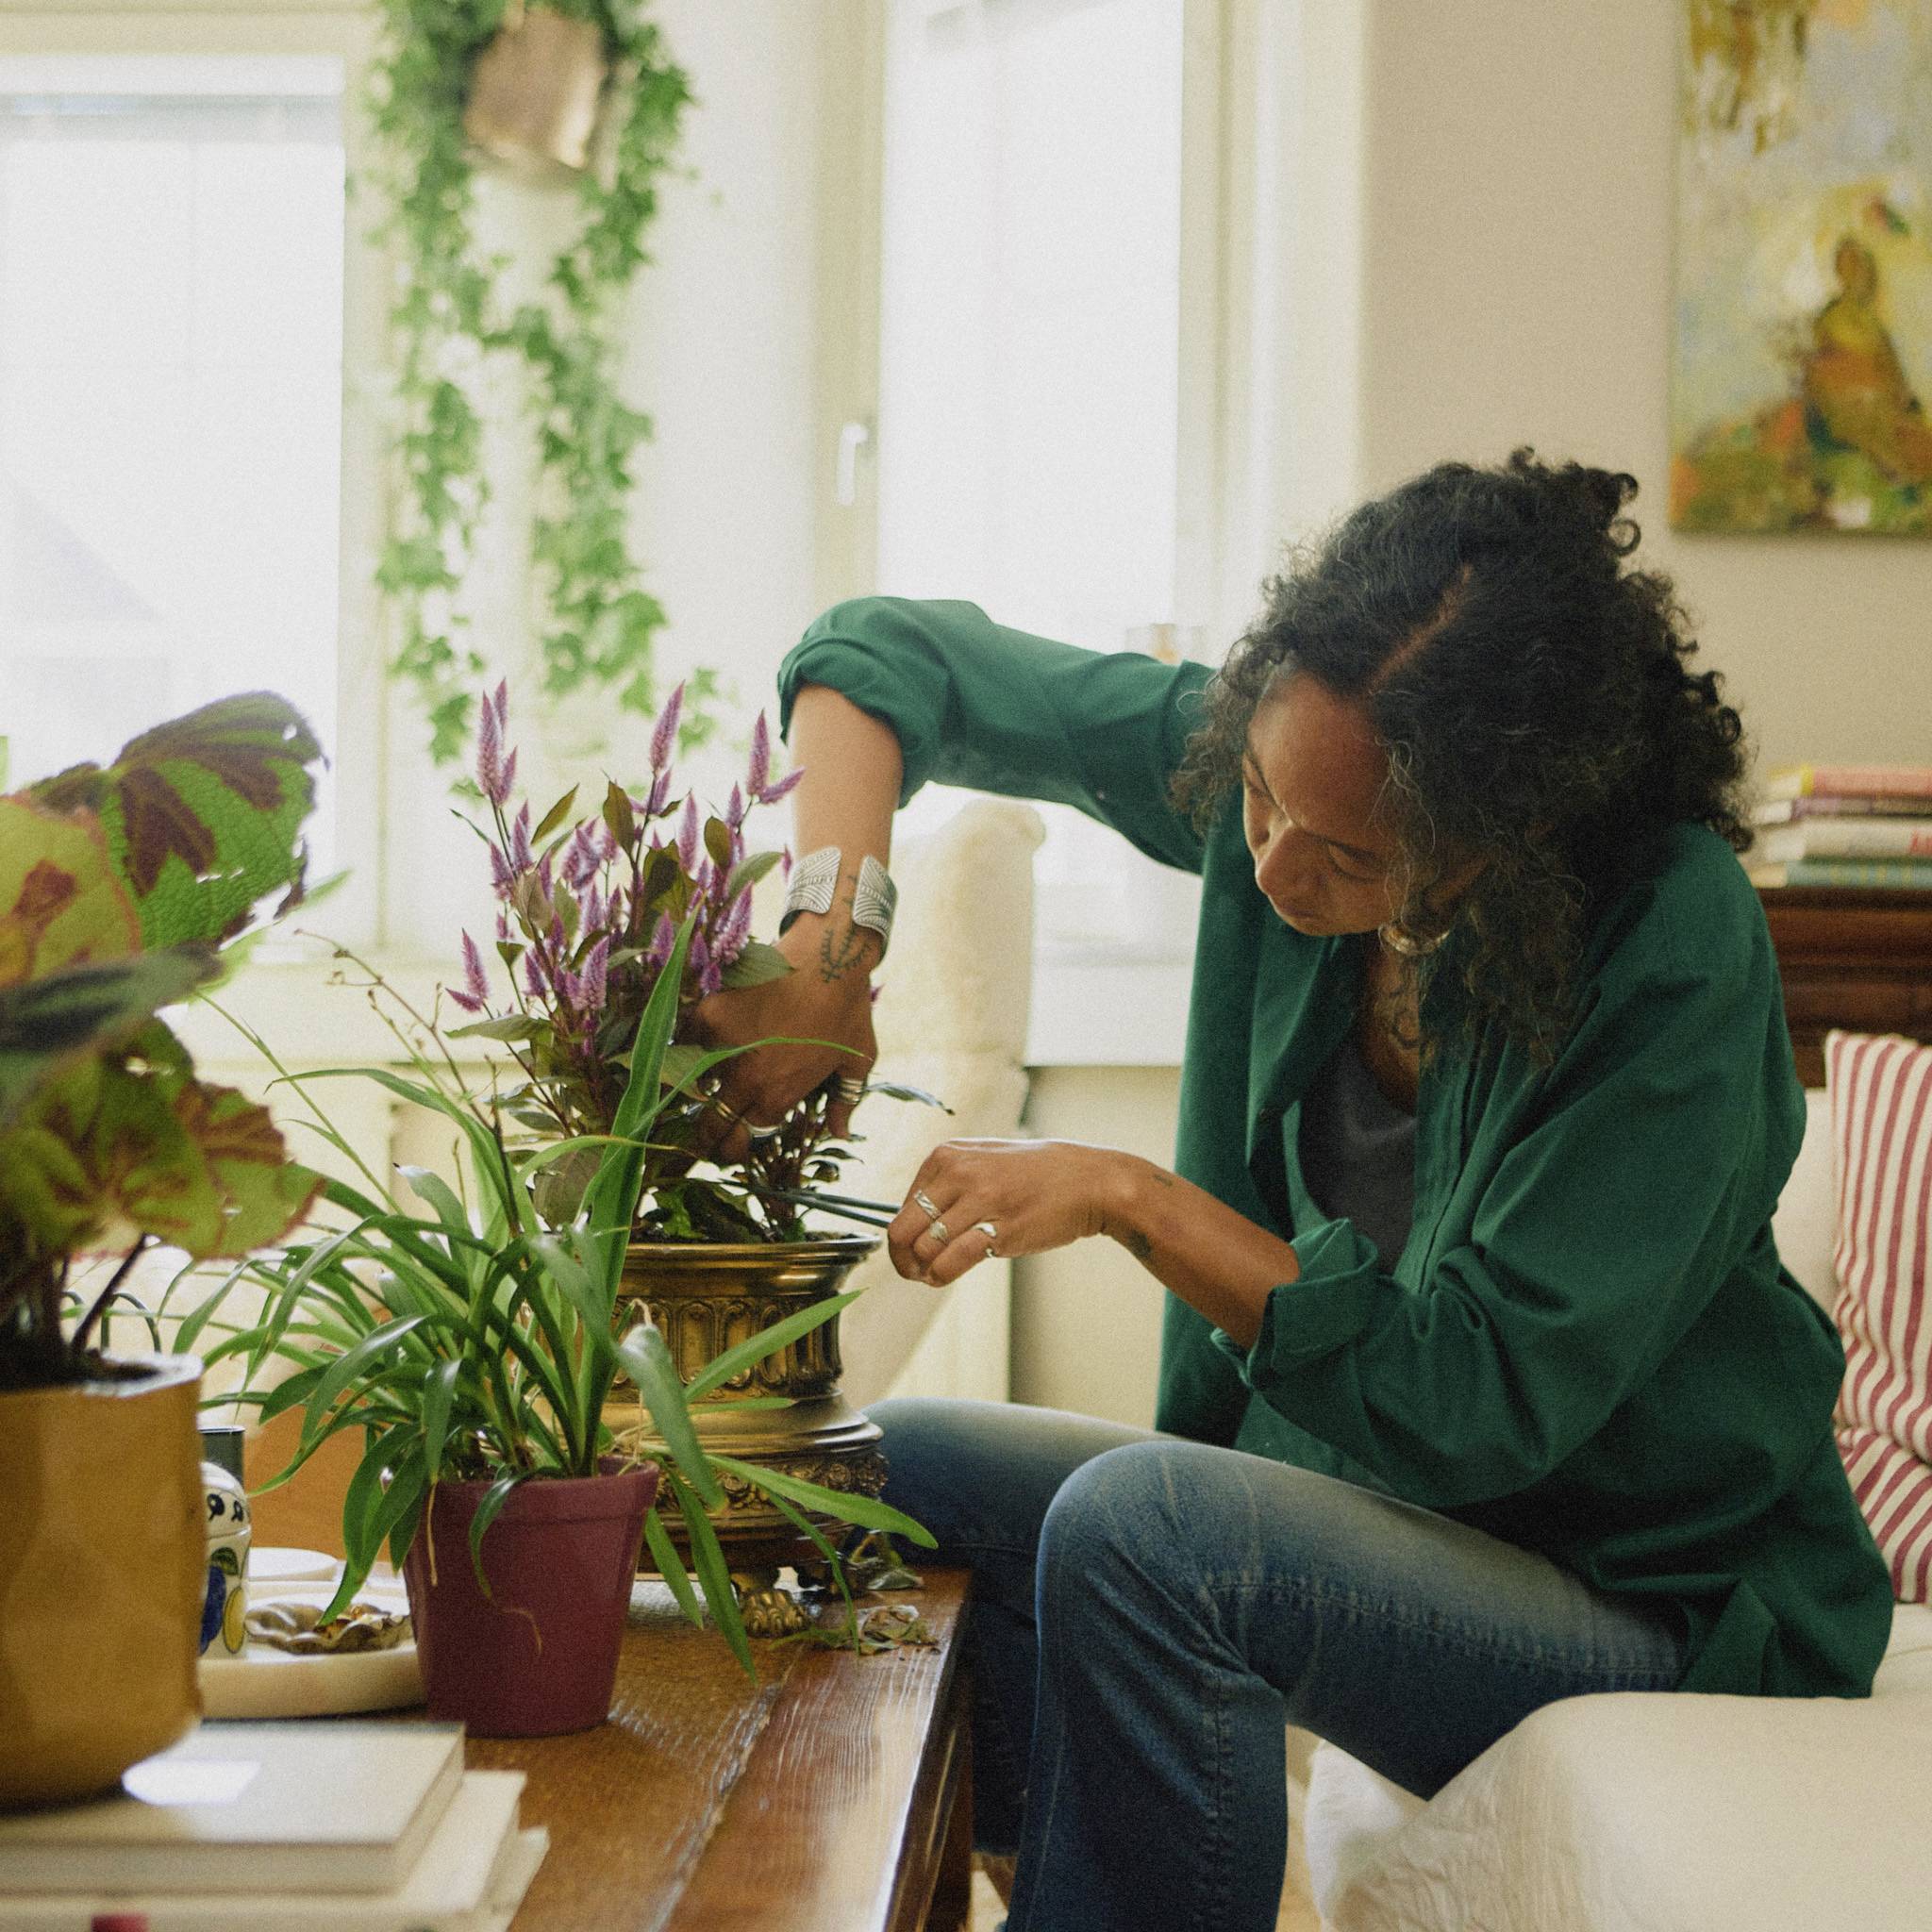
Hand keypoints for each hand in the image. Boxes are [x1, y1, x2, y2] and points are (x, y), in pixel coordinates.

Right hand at [685, 916, 879, 1161]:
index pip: (744, 1137)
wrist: (828, 956)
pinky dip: (688, 1049)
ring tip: (697, 1095)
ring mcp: (722, 1046)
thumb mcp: (856, 1061)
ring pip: (692, 1085)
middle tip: (704, 1143)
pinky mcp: (709, 1014)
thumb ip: (845, 1102)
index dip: (737, 1146)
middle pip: (711, 1125)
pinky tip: (694, 1051)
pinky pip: (686, 1043)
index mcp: (779, 1095)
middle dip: (707, 1141)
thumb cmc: (847, 1009)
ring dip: (695, 1093)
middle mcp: (746, 1078)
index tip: (734, 1146)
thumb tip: (839, 1134)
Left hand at [888, 1138, 1131, 1286]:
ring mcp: (980, 1200)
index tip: (916, 1250)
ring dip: (923, 1271)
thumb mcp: (983, 1160)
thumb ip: (946, 1184)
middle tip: (914, 1272)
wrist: (1088, 1181)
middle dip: (901, 1260)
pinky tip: (944, 1276)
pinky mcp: (1001, 1229)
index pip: (901, 1207)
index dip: (903, 1237)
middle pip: (902, 1230)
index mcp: (947, 1156)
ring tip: (934, 1274)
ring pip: (924, 1249)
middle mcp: (957, 1173)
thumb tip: (908, 1225)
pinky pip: (951, 1261)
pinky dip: (940, 1276)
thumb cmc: (1034, 1175)